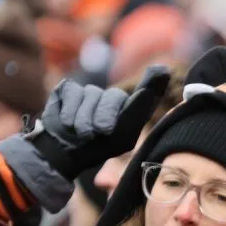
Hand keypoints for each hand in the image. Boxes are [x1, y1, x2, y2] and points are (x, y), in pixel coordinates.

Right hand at [29, 65, 170, 178]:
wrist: (64, 154)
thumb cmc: (98, 147)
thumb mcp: (123, 136)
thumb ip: (139, 107)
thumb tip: (160, 71)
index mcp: (132, 111)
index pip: (148, 92)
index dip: (154, 81)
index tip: (161, 72)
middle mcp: (113, 98)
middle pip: (116, 95)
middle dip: (106, 114)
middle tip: (102, 131)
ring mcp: (91, 92)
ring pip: (93, 94)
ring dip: (85, 119)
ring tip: (83, 134)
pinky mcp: (70, 88)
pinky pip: (73, 92)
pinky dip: (70, 111)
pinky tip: (68, 123)